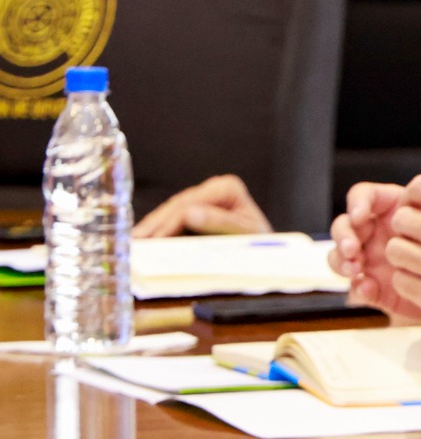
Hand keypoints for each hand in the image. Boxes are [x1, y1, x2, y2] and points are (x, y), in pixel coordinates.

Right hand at [135, 175, 271, 237]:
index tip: (153, 240)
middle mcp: (214, 187)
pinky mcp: (196, 207)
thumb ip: (219, 224)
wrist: (270, 252)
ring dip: (151, 228)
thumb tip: (189, 213)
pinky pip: (172, 219)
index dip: (169, 223)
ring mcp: (203, 196)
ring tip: (132, 244)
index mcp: (227, 188)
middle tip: (134, 243)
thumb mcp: (245, 235)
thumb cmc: (262, 244)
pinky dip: (158, 231)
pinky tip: (142, 242)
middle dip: (155, 225)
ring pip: (170, 211)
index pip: (190, 205)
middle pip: (177, 206)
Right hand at [329, 183, 420, 321]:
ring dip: (341, 260)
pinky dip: (358, 287)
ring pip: (340, 255)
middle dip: (344, 235)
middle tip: (354, 250)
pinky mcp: (377, 287)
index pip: (365, 197)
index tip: (360, 215)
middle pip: (345, 225)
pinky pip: (357, 287)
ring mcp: (373, 261)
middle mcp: (378, 233)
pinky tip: (367, 288)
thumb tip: (409, 206)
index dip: (357, 202)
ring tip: (355, 268)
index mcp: (393, 210)